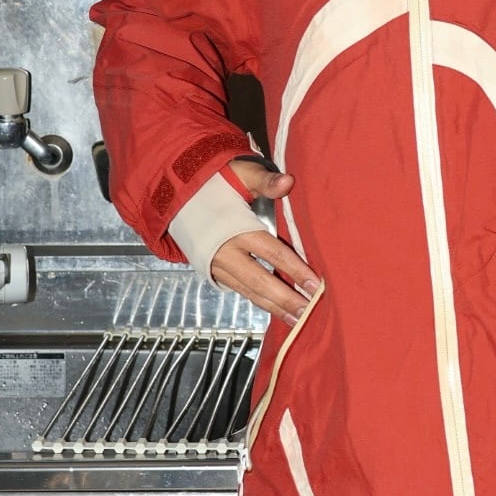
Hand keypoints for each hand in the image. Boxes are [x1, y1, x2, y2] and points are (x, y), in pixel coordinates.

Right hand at [210, 160, 321, 326]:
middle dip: (286, 299)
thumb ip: (266, 180)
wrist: (179, 197)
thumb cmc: (216, 184)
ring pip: (250, 292)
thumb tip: (288, 181)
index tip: (315, 284)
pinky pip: (242, 291)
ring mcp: (219, 266)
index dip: (295, 270)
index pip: (273, 254)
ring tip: (298, 320)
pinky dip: (261, 303)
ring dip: (275, 307)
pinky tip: (278, 311)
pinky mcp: (216, 273)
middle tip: (309, 311)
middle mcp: (226, 252)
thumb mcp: (241, 175)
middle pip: (261, 281)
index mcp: (236, 229)